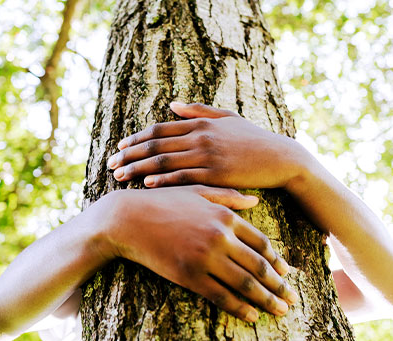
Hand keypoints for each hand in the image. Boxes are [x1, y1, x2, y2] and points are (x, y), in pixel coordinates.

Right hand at [97, 185, 298, 321]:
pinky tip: (251, 315)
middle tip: (292, 298)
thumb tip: (256, 200)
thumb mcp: (197, 191)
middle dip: (279, 285)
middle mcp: (220, 237)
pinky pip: (221, 296)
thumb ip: (228, 196)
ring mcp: (205, 258)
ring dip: (266, 300)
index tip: (288, 273)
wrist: (127, 220)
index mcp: (225, 216)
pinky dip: (239, 307)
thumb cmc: (162, 202)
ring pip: (244, 284)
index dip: (277, 261)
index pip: (261, 243)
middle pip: (258, 266)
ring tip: (280, 310)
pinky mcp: (189, 276)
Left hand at [106, 102, 310, 189]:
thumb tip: (171, 103)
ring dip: (138, 169)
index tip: (120, 147)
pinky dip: (163, 181)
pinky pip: (183, 177)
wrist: (281, 158)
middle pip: (155, 144)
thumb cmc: (254, 139)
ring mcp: (207, 155)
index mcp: (200, 123)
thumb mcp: (227, 118)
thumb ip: (198, 111)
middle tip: (110, 163)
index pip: (159, 129)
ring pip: (164, 161)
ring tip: (120, 176)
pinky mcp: (216, 174)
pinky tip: (147, 185)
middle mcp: (200, 137)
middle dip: (130, 154)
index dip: (137, 138)